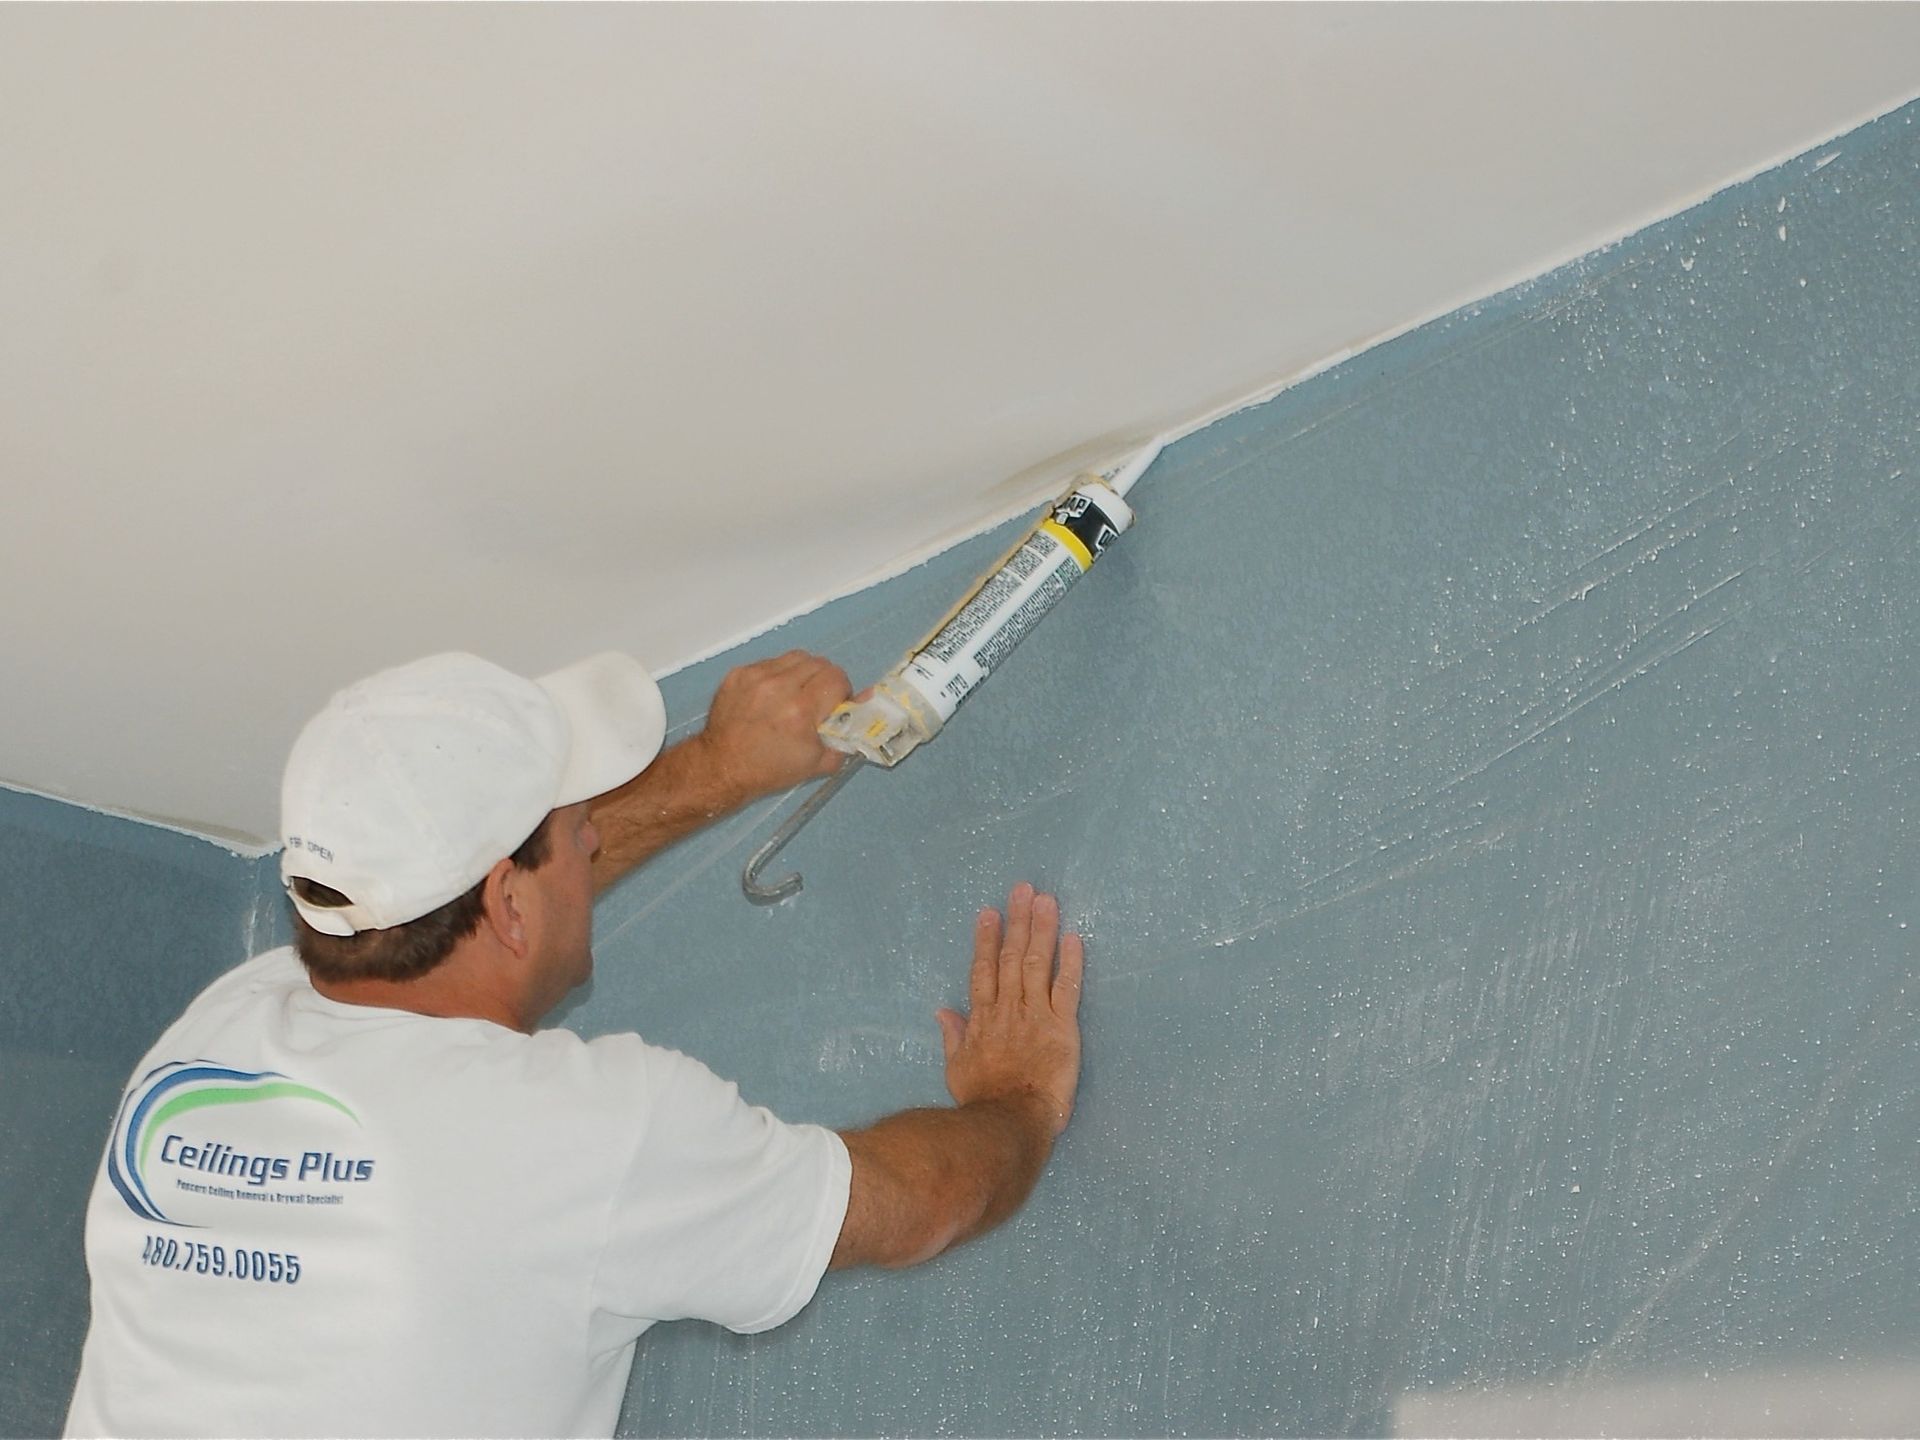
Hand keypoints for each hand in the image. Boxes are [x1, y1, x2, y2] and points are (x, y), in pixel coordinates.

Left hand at [697, 650, 850, 803]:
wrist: (722, 767)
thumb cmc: (770, 769)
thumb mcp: (819, 763)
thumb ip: (848, 733)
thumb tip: (866, 701)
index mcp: (800, 711)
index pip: (837, 678)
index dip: (841, 692)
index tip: (835, 706)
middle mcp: (778, 688)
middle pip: (820, 663)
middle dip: (825, 681)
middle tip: (817, 701)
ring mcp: (756, 678)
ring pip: (796, 657)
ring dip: (803, 673)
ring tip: (794, 695)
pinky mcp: (739, 674)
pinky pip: (771, 662)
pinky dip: (777, 676)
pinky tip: (771, 697)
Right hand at [937, 884, 1083, 1137]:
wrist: (1010, 1120)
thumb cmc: (982, 1100)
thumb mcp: (956, 1068)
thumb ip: (952, 1036)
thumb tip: (942, 1011)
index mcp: (983, 1018)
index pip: (984, 970)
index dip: (987, 940)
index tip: (989, 912)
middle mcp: (1008, 1008)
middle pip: (1012, 957)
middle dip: (1018, 921)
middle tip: (1023, 889)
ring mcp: (1036, 1015)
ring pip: (1038, 964)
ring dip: (1042, 930)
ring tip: (1046, 900)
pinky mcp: (1062, 1027)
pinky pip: (1067, 989)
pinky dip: (1071, 963)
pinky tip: (1074, 938)